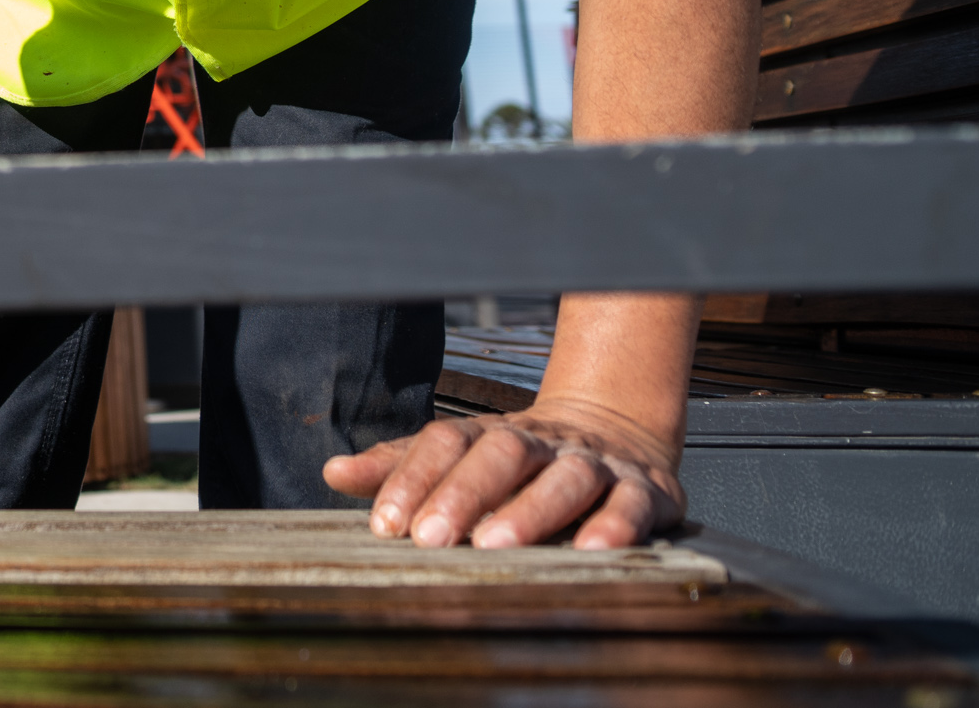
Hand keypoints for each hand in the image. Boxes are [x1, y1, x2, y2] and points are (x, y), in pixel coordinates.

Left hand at [323, 396, 684, 549]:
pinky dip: (615, 525)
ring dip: (531, 511)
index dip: (413, 479)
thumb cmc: (519, 459)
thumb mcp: (458, 457)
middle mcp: (540, 442)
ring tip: (497, 543)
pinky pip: (632, 503)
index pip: (445, 443)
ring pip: (564, 477)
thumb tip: (332, 472)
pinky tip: (593, 550)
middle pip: (501, 454)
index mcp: (489, 434)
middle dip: (463, 495)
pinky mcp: (645, 489)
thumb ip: (399, 467)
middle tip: (431, 538)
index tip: (384, 524)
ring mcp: (593, 462)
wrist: (615, 428)